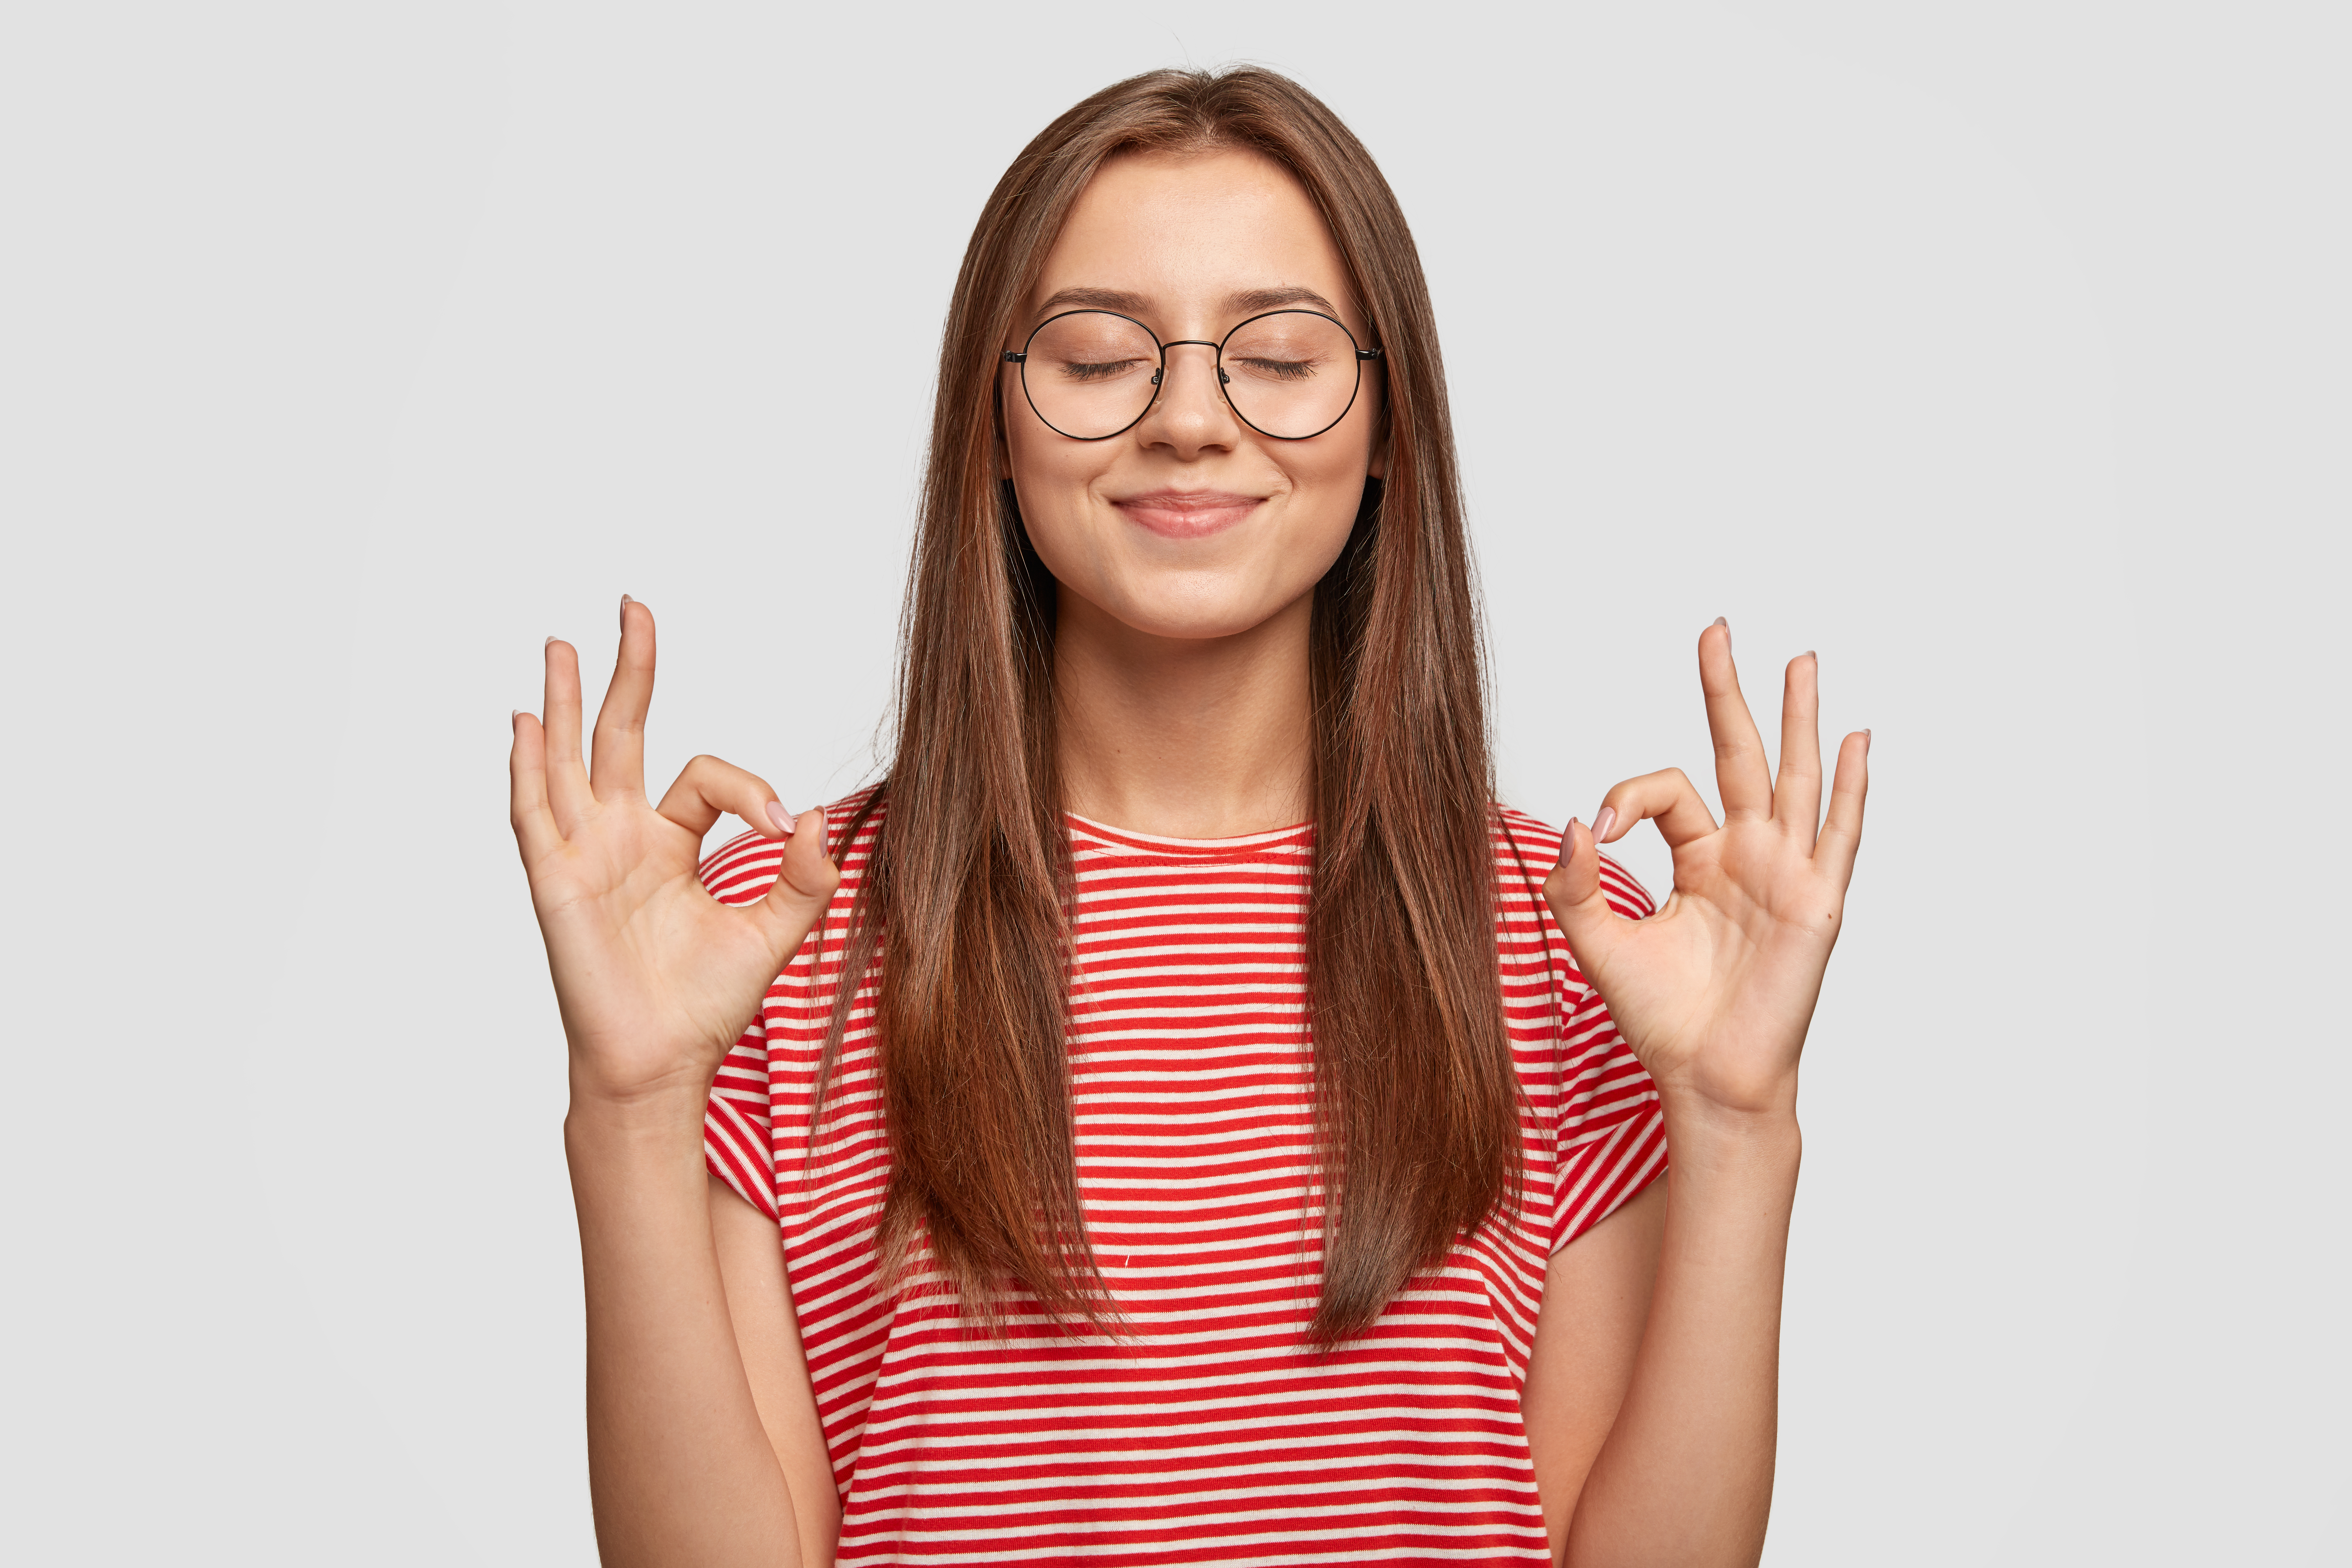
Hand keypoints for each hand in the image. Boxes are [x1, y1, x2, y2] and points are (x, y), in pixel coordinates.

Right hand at [509, 597, 838, 1108]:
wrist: (663, 1064)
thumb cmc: (705, 1006)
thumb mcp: (775, 933)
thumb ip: (806, 877)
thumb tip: (827, 817)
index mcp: (670, 844)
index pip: (705, 776)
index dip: (753, 789)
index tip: (790, 827)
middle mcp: (622, 838)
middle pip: (620, 734)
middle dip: (627, 671)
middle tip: (632, 606)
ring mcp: (584, 856)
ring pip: (569, 760)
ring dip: (563, 702)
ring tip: (561, 643)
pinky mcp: (556, 883)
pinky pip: (535, 815)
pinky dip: (528, 768)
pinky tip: (525, 722)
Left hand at [1543, 621, 1867, 1119]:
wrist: (1704, 1077)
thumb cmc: (1660, 1018)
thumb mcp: (1597, 942)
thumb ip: (1574, 883)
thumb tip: (1575, 820)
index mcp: (1699, 860)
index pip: (1668, 792)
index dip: (1628, 796)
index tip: (1599, 826)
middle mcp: (1746, 855)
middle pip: (1738, 753)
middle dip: (1728, 691)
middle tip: (1717, 629)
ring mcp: (1786, 873)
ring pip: (1794, 775)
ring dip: (1799, 717)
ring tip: (1802, 659)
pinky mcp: (1816, 900)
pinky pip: (1839, 832)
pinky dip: (1851, 786)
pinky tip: (1857, 740)